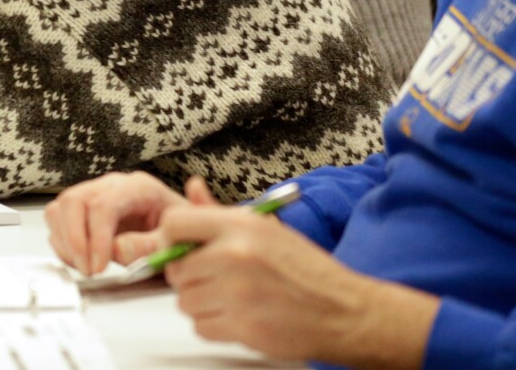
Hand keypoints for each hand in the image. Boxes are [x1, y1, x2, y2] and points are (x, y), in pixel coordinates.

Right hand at [44, 170, 187, 274]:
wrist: (184, 234)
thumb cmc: (183, 235)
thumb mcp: (179, 241)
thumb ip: (152, 246)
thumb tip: (117, 249)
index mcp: (140, 188)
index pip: (104, 204)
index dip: (97, 237)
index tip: (99, 267)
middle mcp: (112, 187)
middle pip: (74, 201)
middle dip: (76, 240)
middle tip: (88, 270)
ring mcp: (95, 196)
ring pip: (60, 209)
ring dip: (66, 243)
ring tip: (86, 268)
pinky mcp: (84, 211)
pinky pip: (58, 221)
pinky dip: (63, 245)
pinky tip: (81, 261)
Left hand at [159, 178, 436, 368]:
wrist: (345, 311)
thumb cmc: (307, 270)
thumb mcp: (266, 228)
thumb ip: (220, 213)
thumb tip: (192, 189)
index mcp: (240, 225)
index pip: (174, 224)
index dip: (170, 238)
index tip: (179, 248)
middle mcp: (235, 255)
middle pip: (175, 267)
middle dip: (188, 275)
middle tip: (211, 278)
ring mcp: (237, 293)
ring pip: (184, 301)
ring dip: (201, 303)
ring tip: (229, 298)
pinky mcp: (243, 327)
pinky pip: (200, 327)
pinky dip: (213, 326)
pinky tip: (236, 316)